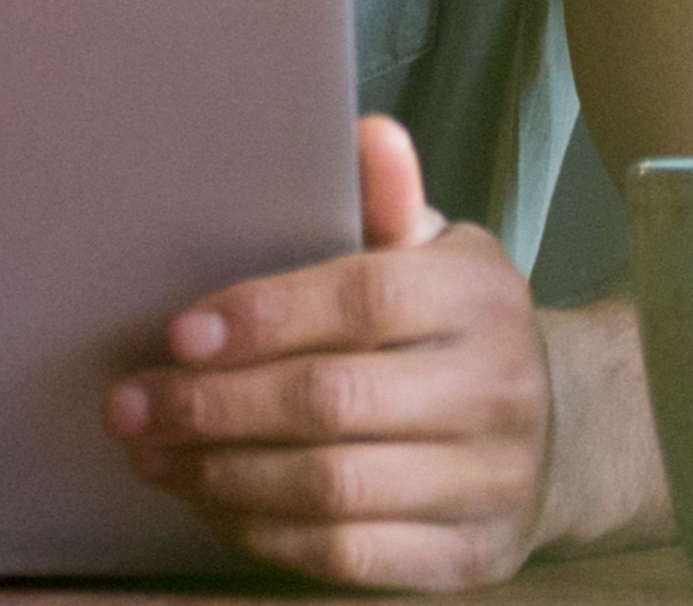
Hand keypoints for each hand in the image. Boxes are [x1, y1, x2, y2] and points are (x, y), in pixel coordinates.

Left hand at [107, 116, 558, 589]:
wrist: (563, 432)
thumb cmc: (455, 327)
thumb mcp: (435, 254)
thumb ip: (388, 203)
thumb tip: (367, 134)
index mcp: (481, 296)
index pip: (363, 302)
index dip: (263, 317)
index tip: (177, 334)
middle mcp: (497, 390)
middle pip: (333, 403)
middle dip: (212, 406)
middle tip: (129, 406)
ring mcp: (490, 483)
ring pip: (332, 490)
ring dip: (220, 474)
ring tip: (152, 455)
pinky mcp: (469, 558)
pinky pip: (348, 556)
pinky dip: (264, 532)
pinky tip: (211, 503)